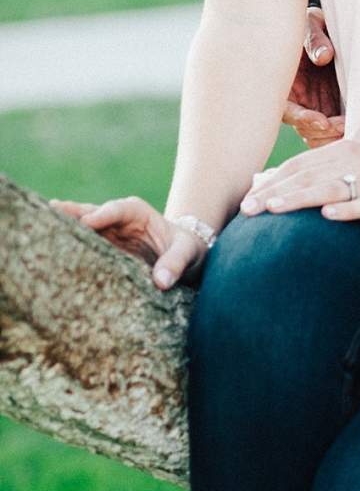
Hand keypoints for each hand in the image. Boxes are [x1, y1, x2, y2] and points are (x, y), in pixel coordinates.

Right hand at [48, 196, 205, 290]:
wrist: (184, 258)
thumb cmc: (188, 249)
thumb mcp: (188, 252)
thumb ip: (176, 263)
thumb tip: (161, 281)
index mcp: (137, 212)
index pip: (117, 209)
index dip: (102, 214)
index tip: (88, 221)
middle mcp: (116, 220)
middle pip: (90, 213)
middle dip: (72, 214)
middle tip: (50, 213)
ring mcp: (104, 236)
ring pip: (80, 229)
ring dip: (63, 230)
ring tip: (40, 229)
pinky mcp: (99, 252)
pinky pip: (80, 248)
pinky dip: (66, 248)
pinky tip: (48, 253)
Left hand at [240, 138, 359, 234]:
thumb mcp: (353, 169)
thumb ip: (321, 176)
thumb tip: (277, 190)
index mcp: (339, 152)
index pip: (297, 167)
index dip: (269, 182)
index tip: (244, 201)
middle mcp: (351, 161)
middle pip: (306, 176)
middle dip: (273, 192)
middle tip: (246, 209)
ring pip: (329, 188)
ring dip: (299, 198)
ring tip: (274, 208)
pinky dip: (346, 209)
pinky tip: (328, 215)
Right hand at [281, 9, 344, 147]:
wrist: (326, 27)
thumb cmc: (313, 25)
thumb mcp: (312, 24)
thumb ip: (315, 39)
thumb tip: (324, 56)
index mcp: (284, 81)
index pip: (285, 108)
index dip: (302, 118)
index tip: (322, 121)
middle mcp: (296, 98)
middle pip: (302, 128)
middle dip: (322, 132)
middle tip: (343, 126)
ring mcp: (312, 106)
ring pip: (317, 135)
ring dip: (332, 137)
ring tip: (352, 127)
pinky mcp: (329, 109)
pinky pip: (331, 131)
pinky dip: (340, 134)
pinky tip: (355, 127)